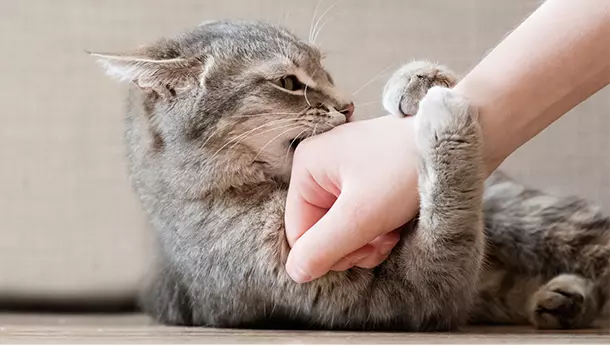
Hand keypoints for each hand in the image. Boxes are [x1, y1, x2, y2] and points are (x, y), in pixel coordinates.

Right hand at [285, 115, 420, 282]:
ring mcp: (342, 171)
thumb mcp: (361, 215)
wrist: (454, 143)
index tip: (364, 251)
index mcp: (306, 167)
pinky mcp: (364, 178)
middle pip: (319, 231)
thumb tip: (295, 272)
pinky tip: (395, 224)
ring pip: (339, 228)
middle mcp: (319, 166)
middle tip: (381, 241)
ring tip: (391, 231)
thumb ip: (323, 247)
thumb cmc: (408, 168)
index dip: (328, 253)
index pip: (298, 232)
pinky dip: (376, 228)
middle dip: (351, 246)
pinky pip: (356, 217)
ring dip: (366, 241)